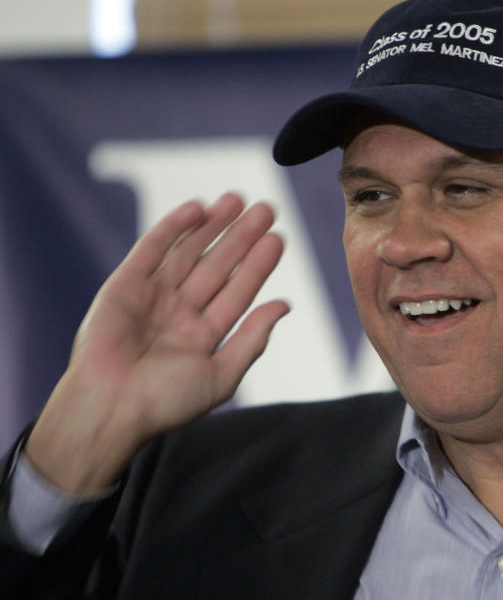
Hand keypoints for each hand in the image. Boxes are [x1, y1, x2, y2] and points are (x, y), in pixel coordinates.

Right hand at [25, 194, 288, 493]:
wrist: (111, 408)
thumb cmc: (166, 403)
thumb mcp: (222, 375)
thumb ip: (253, 338)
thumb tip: (284, 305)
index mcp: (202, 335)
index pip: (238, 291)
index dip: (258, 264)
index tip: (279, 239)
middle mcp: (179, 312)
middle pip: (217, 266)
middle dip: (241, 237)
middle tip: (266, 209)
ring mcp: (153, 296)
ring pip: (189, 252)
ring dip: (213, 225)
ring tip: (237, 200)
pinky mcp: (124, 284)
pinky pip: (153, 249)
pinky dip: (175, 227)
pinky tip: (200, 208)